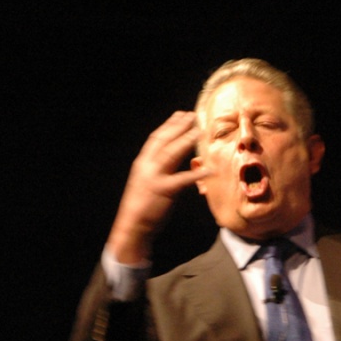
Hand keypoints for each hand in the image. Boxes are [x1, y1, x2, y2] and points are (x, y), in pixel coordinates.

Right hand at [107, 111, 209, 263]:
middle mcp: (146, 166)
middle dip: (178, 127)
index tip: (180, 115)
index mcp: (142, 163)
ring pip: (171, 154)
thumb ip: (158, 169)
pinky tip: (209, 169)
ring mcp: (154, 177)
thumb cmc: (140, 205)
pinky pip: (182, 179)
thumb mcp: (145, 181)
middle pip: (164, 141)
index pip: (156, 138)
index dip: (169, 125)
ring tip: (199, 131)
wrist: (131, 225)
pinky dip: (196, 174)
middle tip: (193, 116)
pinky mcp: (164, 190)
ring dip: (186, 141)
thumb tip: (172, 159)